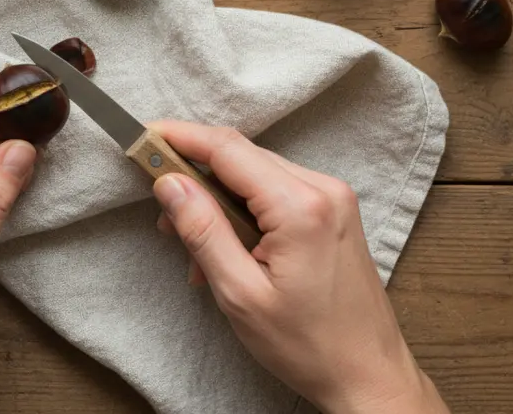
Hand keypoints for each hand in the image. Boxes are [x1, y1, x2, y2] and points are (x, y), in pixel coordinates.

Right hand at [150, 121, 448, 413]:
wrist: (369, 376)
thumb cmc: (309, 345)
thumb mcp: (240, 293)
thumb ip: (202, 230)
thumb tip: (169, 182)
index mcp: (301, 206)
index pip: (226, 149)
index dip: (179, 137)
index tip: (143, 136)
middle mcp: (323, 189)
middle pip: (240, 157)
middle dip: (194, 178)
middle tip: (163, 216)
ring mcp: (333, 199)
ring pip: (255, 175)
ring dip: (218, 201)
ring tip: (196, 252)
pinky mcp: (334, 212)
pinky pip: (275, 193)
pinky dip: (243, 213)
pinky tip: (228, 251)